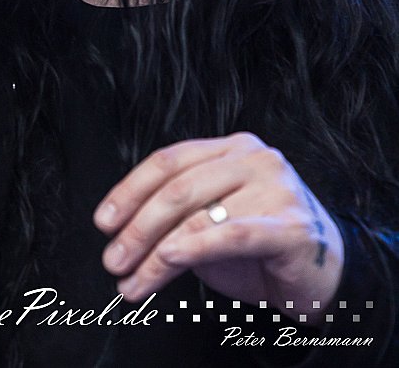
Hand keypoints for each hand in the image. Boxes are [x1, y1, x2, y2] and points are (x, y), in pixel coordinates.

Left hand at [93, 132, 343, 324]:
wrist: (327, 273)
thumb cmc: (260, 245)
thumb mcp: (212, 222)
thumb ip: (177, 218)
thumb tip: (122, 237)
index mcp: (230, 148)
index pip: (169, 160)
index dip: (130, 189)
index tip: (103, 221)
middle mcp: (253, 158)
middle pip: (178, 187)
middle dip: (136, 227)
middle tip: (113, 259)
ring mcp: (275, 188)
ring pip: (198, 215)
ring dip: (154, 253)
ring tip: (131, 281)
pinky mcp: (290, 225)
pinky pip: (231, 233)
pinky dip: (193, 246)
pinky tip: (167, 259)